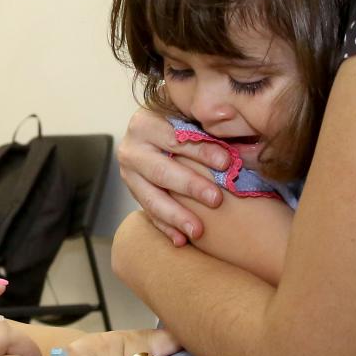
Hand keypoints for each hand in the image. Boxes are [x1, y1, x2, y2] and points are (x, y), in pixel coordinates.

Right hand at [116, 108, 228, 244]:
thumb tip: (227, 115)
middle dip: (189, 186)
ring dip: (176, 216)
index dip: (200, 151)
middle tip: (216, 200)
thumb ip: (207, 120)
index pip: (174, 138)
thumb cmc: (182, 122)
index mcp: (144, 123)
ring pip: (151, 198)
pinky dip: (166, 228)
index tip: (226, 163)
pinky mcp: (133, 193)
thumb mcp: (189, 114)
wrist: (156, 134)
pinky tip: (182, 241)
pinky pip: (149, 214)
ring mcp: (129, 175)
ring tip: (198, 232)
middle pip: (161, 171)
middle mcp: (131, 149)